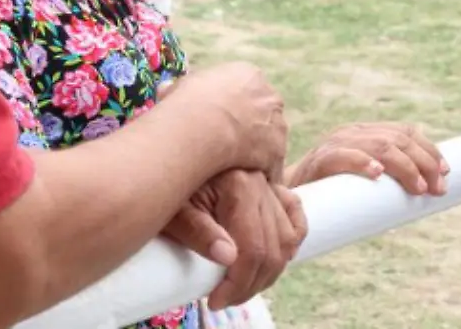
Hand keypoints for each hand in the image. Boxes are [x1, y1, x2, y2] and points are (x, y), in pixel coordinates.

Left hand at [160, 170, 306, 310]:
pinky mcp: (270, 187)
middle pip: (273, 249)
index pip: (253, 249)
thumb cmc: (166, 186)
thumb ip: (199, 232)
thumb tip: (228, 258)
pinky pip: (294, 214)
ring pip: (287, 238)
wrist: (165, 159)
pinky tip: (278, 259)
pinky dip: (292, 239)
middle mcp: (261, 184)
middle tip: (225, 299)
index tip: (215, 301)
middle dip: (251, 284)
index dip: (238, 283)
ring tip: (242, 286)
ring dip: (270, 270)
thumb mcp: (174, 211)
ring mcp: (269, 185)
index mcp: (239, 186)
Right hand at [165, 63, 288, 177]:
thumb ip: (179, 89)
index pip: (248, 92)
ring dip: (257, 153)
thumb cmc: (186, 103)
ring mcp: (276, 124)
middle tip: (228, 146)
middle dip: (251, 128)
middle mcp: (268, 96)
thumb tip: (165, 90)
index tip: (221, 122)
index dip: (235, 108)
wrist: (201, 125)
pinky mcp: (276, 151)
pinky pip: (271, 168)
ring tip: (234, 167)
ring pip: (270, 140)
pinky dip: (259, 177)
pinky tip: (242, 183)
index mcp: (248, 76)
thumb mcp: (179, 88)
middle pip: (264, 114)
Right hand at [286, 122, 449, 194]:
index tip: (446, 172)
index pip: (406, 132)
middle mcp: (354, 132)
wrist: (289, 196)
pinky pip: (343, 156)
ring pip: (380, 146)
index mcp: (367, 133)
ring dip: (405, 167)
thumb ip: (389, 180)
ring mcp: (337, 143)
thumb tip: (428, 193)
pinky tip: (377, 174)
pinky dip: (363, 163)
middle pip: (398, 139)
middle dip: (424, 162)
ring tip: (418, 187)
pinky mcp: (320, 159)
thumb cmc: (333, 192)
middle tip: (437, 188)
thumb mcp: (365, 180)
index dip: (430, 150)